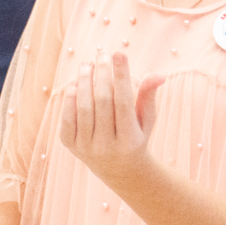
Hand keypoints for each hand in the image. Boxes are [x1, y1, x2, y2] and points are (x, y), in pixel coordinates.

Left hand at [59, 53, 164, 187]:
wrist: (120, 171)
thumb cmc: (136, 137)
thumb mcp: (146, 119)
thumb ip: (149, 95)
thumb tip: (158, 74)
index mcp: (130, 140)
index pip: (124, 102)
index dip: (121, 76)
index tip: (118, 53)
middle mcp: (107, 146)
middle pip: (102, 102)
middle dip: (102, 74)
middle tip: (102, 54)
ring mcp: (87, 148)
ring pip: (84, 108)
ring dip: (84, 81)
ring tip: (87, 64)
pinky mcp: (71, 147)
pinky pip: (67, 119)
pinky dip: (69, 99)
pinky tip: (75, 84)